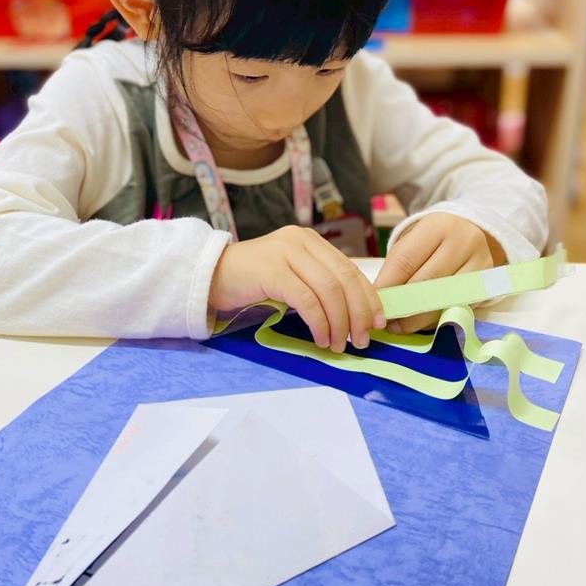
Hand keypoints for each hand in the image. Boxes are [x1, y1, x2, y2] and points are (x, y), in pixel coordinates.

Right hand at [210, 226, 385, 352]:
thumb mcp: (290, 276)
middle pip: (344, 279)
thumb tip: (354, 313)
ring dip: (340, 322)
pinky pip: (307, 299)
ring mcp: (286, 252)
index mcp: (310, 241)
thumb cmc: (250, 282)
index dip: (368, 297)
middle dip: (358, 313)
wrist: (208, 276)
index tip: (378, 322)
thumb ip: (317, 284)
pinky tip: (320, 338)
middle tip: (361, 340)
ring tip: (339, 344)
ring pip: (329, 290)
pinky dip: (319, 322)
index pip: (350, 268)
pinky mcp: (272, 270)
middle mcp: (301, 240)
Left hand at [374, 213, 504, 333]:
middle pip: (426, 282)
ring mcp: (479, 263)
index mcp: (437, 226)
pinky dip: (436, 318)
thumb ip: (398, 265)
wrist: (471, 231)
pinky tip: (421, 321)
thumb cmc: (434, 239)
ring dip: (418, 317)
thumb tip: (380, 298)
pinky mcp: (487, 283)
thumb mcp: (414, 240)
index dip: (388, 285)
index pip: (406, 260)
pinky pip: (457, 306)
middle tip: (385, 319)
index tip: (375, 302)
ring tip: (400, 326)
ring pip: (443, 298)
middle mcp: (463, 242)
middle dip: (402, 305)